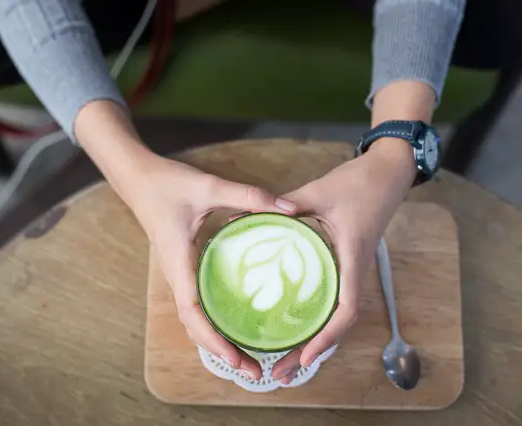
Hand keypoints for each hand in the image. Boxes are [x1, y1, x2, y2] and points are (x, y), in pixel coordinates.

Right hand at [128, 156, 297, 378]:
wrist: (137, 178)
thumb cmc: (167, 184)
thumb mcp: (209, 186)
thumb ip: (248, 196)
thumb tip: (290, 210)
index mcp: (179, 263)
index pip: (193, 313)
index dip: (214, 340)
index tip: (238, 360)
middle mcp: (177, 275)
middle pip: (195, 326)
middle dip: (221, 352)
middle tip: (254, 372)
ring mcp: (179, 273)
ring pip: (195, 318)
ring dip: (217, 341)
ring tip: (248, 359)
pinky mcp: (183, 267)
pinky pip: (197, 302)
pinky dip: (213, 322)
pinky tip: (234, 324)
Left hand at [271, 140, 415, 383]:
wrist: (388, 173)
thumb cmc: (359, 182)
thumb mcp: (318, 191)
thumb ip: (285, 204)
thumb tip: (248, 214)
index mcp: (351, 257)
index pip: (345, 309)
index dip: (327, 337)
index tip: (305, 358)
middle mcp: (354, 271)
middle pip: (338, 325)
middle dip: (311, 353)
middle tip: (280, 374)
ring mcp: (351, 270)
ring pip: (335, 316)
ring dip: (313, 342)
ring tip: (284, 362)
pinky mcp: (346, 264)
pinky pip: (333, 300)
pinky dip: (316, 321)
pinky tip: (295, 327)